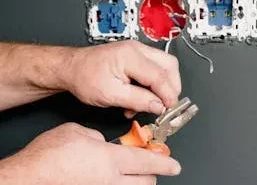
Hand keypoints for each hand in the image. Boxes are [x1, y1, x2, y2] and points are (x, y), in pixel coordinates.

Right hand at [0, 123, 180, 184]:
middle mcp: (110, 181)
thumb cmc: (48, 157)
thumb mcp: (77, 132)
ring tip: (130, 174)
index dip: (164, 162)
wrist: (27, 179)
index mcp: (110, 160)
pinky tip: (109, 179)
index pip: (147, 161)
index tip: (174, 164)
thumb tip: (102, 142)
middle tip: (150, 165)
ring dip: (137, 182)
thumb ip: (97, 136)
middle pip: (146, 181)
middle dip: (152, 173)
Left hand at [62, 40, 180, 116]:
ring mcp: (137, 51)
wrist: (70, 68)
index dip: (168, 95)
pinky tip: (142, 98)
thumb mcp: (111, 95)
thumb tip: (159, 106)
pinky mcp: (135, 56)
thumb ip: (138, 100)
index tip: (168, 109)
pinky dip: (153, 84)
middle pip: (169, 66)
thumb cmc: (84, 77)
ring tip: (151, 103)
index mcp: (130, 56)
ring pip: (164, 66)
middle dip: (171, 87)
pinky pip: (154, 69)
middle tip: (166, 105)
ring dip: (163, 86)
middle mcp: (137, 49)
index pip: (160, 76)